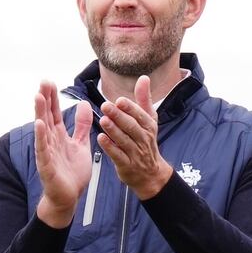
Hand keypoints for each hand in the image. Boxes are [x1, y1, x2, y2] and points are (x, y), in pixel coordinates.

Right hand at [34, 80, 93, 227]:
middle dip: (45, 99)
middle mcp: (50, 142)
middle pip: (46, 116)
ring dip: (40, 113)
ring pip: (42, 130)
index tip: (49, 82)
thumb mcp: (81, 144)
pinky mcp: (47, 166)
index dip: (52, 98)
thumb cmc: (72, 173)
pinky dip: (41, 137)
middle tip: (43, 82)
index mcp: (59, 136)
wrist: (69, 197)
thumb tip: (83, 104)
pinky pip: (43, 149)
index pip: (54, 113)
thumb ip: (80, 126)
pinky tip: (39, 125)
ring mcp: (47, 153)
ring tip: (38, 97)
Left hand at [98, 75, 172, 199]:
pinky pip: (118, 155)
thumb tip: (144, 78)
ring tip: (103, 120)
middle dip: (118, 116)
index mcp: (148, 126)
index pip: (139, 115)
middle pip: (131, 126)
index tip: (119, 100)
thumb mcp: (149, 121)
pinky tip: (101, 139)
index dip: (129, 107)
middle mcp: (143, 139)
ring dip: (113, 130)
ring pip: (124, 140)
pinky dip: (109, 147)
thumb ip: (144, 100)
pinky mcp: (127, 165)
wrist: (151, 174)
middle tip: (106, 106)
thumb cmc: (146, 143)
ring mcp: (135, 153)